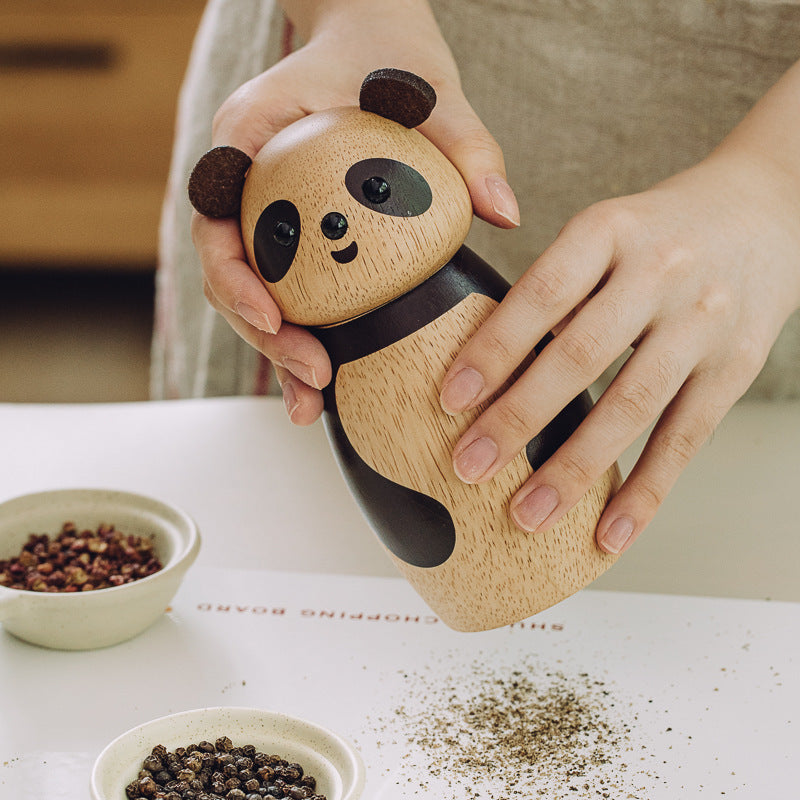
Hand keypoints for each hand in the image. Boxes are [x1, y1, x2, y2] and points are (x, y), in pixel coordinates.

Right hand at [192, 0, 518, 423]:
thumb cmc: (384, 52)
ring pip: (246, 292)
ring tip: (312, 400)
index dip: (233, 273)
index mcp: (248, 135)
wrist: (368, 39)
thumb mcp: (429, 89)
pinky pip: (280, 289)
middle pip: (225, 269)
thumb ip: (465, 143)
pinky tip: (325, 379)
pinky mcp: (284, 234)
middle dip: (261, 333)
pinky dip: (295, 334)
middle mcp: (240, 179)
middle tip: (314, 374)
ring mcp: (258, 211)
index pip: (215, 213)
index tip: (274, 315)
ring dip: (273, 349)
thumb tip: (504, 211)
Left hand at [440, 146, 799, 552]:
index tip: (451, 400)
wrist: (766, 212)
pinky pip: (685, 438)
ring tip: (527, 514)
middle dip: (518, 418)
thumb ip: (554, 289)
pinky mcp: (735, 367)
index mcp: (610, 230)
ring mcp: (702, 322)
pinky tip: (609, 532)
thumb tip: (483, 366)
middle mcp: (659, 272)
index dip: (493, 349)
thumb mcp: (604, 232)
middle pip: (580, 355)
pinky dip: (645, 491)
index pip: (542, 293)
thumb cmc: (660, 231)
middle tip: (470, 466)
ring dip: (574, 468)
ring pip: (631, 405)